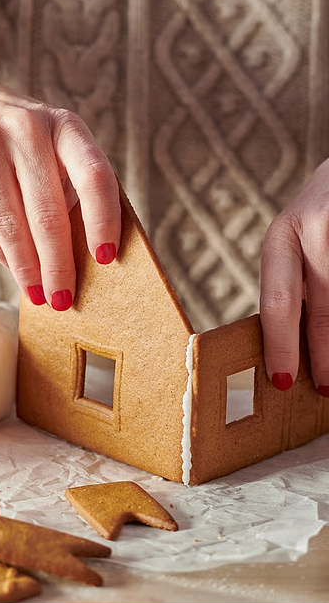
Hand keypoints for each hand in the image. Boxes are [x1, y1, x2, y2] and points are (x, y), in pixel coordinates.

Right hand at [0, 79, 120, 309]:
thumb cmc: (21, 139)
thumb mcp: (53, 145)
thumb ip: (71, 186)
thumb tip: (85, 257)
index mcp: (65, 125)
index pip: (94, 175)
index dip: (103, 220)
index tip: (107, 259)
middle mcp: (26, 129)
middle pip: (48, 211)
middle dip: (57, 263)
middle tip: (63, 299)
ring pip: (10, 223)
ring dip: (25, 267)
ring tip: (37, 293)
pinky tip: (10, 267)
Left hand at [260, 157, 328, 395]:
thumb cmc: (327, 215)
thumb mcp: (302, 237)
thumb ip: (298, 280)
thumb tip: (296, 347)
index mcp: (284, 232)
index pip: (278, 300)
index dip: (280, 345)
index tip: (281, 379)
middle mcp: (317, 225)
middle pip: (323, 309)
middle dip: (325, 356)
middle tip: (326, 388)